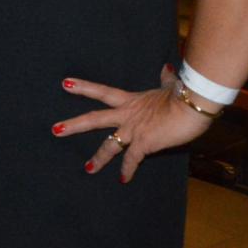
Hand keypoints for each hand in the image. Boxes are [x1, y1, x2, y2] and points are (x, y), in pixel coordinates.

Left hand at [53, 65, 213, 182]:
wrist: (193, 104)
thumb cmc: (184, 94)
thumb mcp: (170, 86)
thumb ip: (165, 79)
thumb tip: (167, 68)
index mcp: (131, 100)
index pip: (102, 91)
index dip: (83, 87)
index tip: (65, 84)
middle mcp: (127, 114)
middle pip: (94, 119)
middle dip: (74, 125)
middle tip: (55, 130)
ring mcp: (134, 129)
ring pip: (109, 145)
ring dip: (98, 158)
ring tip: (87, 169)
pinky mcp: (144, 143)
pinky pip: (132, 160)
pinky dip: (128, 170)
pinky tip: (123, 179)